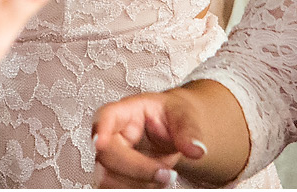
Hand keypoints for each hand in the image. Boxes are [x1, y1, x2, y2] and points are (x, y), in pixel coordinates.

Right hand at [93, 90, 209, 188]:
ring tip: (165, 176)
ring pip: (108, 180)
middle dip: (138, 170)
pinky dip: (139, 189)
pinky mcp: (114, 177)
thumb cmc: (172, 116)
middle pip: (107, 155)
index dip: (100, 129)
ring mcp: (109, 159)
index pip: (106, 116)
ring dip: (139, 184)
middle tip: (168, 174)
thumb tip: (197, 150)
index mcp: (125, 112)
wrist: (173, 131)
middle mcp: (112, 136)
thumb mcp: (184, 116)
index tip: (100, 142)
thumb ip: (189, 131)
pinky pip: (116, 189)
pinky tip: (156, 183)